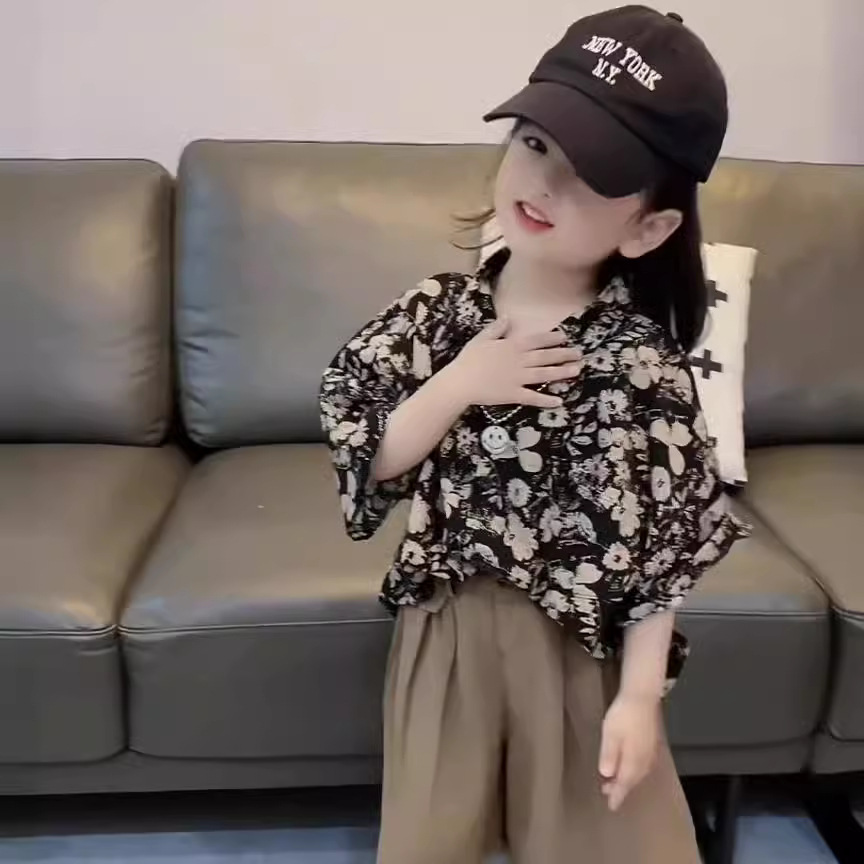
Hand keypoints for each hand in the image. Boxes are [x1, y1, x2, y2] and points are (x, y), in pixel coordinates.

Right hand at [444, 318, 582, 408]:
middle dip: (564, 354)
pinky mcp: (514, 395)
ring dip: (561, 373)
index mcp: (512, 346)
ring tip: (576, 371)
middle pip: (546, 356)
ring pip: (544, 375)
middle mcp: (519, 361)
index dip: (552, 338)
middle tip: (579, 354)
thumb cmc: (468, 360)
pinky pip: (533, 398)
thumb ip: (496, 329)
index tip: (564, 338)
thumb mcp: (481, 339)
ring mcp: (518, 379)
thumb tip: (508, 317)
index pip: (537, 340)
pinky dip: (546, 400)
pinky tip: (559, 401)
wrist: (460, 382)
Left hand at [598, 692, 661, 811]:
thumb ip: (609, 756)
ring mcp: (651, 752)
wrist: (642, 697)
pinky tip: (630, 767)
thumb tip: (607, 775)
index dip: (617, 795)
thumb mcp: (610, 734)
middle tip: (607, 792)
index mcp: (634, 761)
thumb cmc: (623, 715)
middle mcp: (645, 761)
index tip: (611, 806)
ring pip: (639, 773)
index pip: (625, 784)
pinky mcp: (652, 744)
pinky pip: (644, 765)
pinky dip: (635, 771)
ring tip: (615, 781)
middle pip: (632, 780)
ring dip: (627, 779)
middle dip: (621, 788)